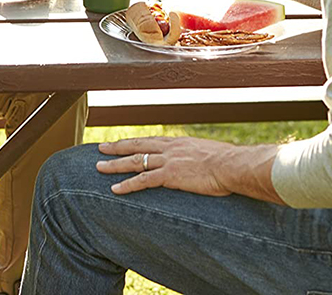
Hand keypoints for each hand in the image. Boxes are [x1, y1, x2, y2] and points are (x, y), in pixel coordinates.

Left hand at [97, 136, 283, 202]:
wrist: (233, 165)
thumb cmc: (228, 163)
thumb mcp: (211, 155)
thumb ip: (200, 158)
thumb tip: (202, 164)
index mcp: (179, 143)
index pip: (151, 141)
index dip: (135, 142)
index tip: (122, 143)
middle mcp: (170, 148)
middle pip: (137, 146)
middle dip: (117, 147)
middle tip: (100, 148)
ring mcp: (168, 161)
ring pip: (134, 161)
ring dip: (115, 165)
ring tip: (98, 168)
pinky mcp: (170, 175)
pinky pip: (143, 180)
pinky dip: (127, 185)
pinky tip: (114, 189)